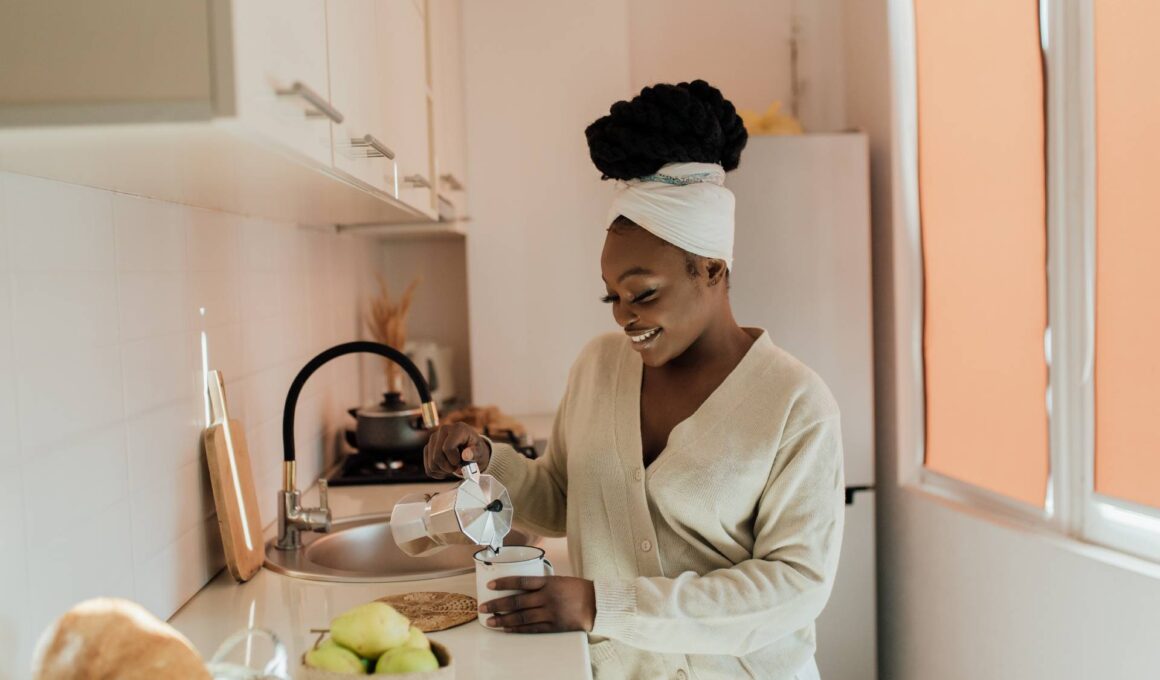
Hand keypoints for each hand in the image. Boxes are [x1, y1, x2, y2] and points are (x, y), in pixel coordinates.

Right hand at [423, 422, 491, 478]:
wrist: (470, 447)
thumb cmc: (475, 448)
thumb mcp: (479, 450)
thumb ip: (474, 453)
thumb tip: (466, 455)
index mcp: (457, 429)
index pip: (447, 448)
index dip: (454, 460)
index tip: (461, 463)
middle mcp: (442, 431)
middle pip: (437, 457)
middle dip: (449, 467)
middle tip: (458, 467)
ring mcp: (433, 439)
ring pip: (432, 464)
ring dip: (444, 471)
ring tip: (453, 467)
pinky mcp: (428, 448)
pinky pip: (428, 468)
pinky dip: (438, 473)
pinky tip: (446, 469)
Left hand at [478, 576, 595, 633]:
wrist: (597, 604)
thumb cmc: (578, 590)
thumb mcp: (560, 580)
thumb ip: (542, 584)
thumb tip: (521, 586)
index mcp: (549, 583)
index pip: (522, 581)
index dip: (504, 583)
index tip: (490, 585)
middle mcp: (548, 597)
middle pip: (517, 601)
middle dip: (498, 604)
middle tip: (483, 608)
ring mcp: (551, 613)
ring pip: (522, 617)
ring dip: (504, 620)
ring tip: (491, 621)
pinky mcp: (554, 626)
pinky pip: (532, 629)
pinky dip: (518, 629)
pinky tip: (507, 630)